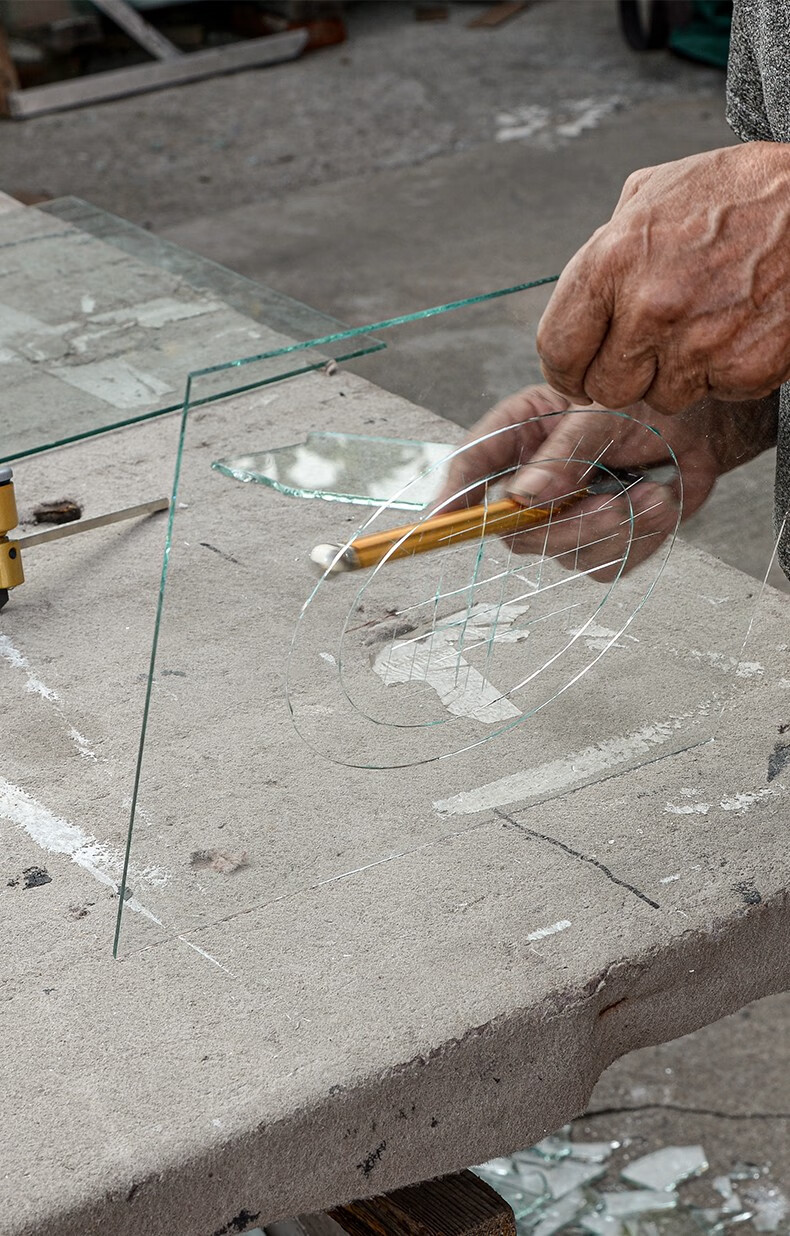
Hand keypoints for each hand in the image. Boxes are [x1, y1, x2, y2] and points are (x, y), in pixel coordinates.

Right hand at [433, 385, 774, 581]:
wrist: (702, 424)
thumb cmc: (648, 401)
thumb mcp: (607, 413)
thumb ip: (566, 454)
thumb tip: (523, 498)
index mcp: (520, 433)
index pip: (471, 468)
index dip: (451, 498)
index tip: (437, 522)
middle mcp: (532, 479)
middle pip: (515, 531)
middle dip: (568, 528)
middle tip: (615, 507)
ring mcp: (563, 517)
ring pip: (564, 555)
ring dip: (615, 532)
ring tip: (654, 494)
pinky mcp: (598, 543)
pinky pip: (604, 566)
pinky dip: (639, 542)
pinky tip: (658, 504)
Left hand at [536, 142, 789, 413]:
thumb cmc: (740, 192)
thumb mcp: (652, 194)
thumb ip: (606, 250)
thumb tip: (583, 301)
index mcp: (614, 260)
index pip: (559, 348)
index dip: (566, 368)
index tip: (577, 372)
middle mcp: (651, 307)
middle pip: (606, 389)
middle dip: (623, 374)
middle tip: (650, 347)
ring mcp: (699, 343)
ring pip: (661, 398)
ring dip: (677, 373)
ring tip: (705, 323)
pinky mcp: (743, 368)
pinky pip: (716, 393)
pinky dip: (726, 371)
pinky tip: (739, 329)